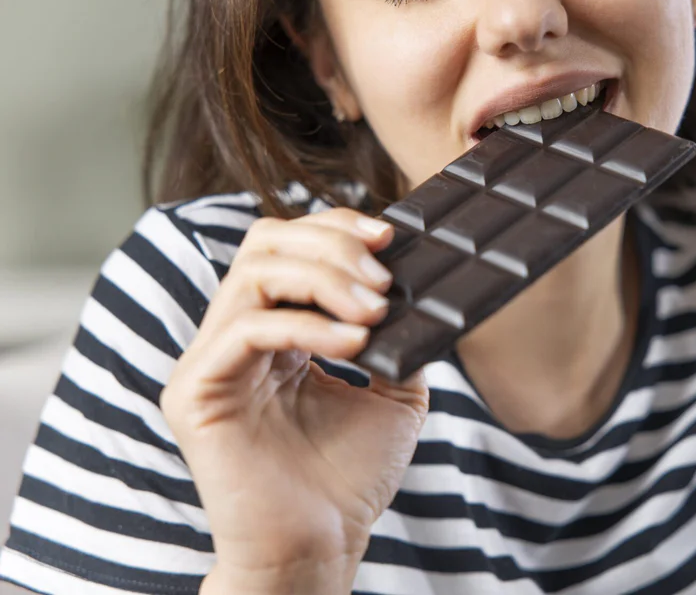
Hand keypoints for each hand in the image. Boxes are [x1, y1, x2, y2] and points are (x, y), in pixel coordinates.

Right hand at [160, 209, 427, 590]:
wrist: (322, 545)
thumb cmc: (350, 478)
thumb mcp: (394, 392)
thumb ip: (400, 337)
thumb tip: (423, 289)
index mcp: (276, 332)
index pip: (289, 247)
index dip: (335, 228)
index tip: (390, 235)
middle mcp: (237, 337)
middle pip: (265, 243)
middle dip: (332, 247)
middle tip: (383, 278)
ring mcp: (211, 361)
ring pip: (253, 274)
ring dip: (326, 279)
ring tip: (375, 311)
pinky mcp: (195, 390)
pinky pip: (246, 328)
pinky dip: (307, 324)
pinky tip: (355, 342)